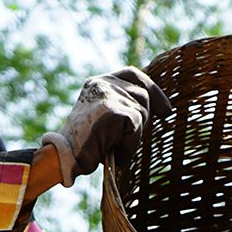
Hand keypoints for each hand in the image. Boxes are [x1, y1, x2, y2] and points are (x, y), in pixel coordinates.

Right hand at [41, 67, 171, 185]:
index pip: (132, 74)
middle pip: (142, 94)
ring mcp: (109, 95)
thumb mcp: (101, 118)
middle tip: (130, 139)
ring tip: (115, 148)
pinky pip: (137, 127)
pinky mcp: (115, 111)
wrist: (66, 157)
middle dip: (145, 118)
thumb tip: (151, 109)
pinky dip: (130, 145)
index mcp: (97, 82)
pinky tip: (117, 154)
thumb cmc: (82, 145)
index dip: (152, 88)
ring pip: (142, 112)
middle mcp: (104, 83)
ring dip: (134, 136)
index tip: (166, 110)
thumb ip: (119, 107)